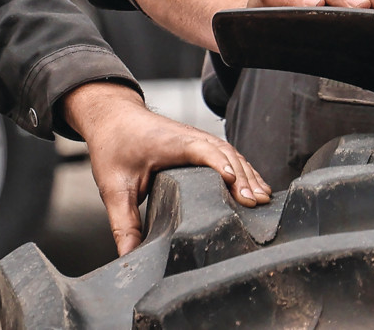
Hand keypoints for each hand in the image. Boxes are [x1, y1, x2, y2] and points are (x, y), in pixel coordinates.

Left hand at [59, 81, 269, 254]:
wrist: (112, 116)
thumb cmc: (113, 145)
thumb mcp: (113, 187)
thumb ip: (124, 223)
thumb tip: (130, 257)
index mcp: (170, 143)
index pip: (202, 149)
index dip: (218, 164)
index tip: (232, 182)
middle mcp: (189, 137)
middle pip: (224, 153)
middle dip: (242, 177)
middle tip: (256, 204)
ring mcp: (197, 139)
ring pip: (231, 154)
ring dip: (247, 175)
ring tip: (262, 200)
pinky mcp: (200, 144)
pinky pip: (228, 155)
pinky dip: (243, 170)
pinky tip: (255, 188)